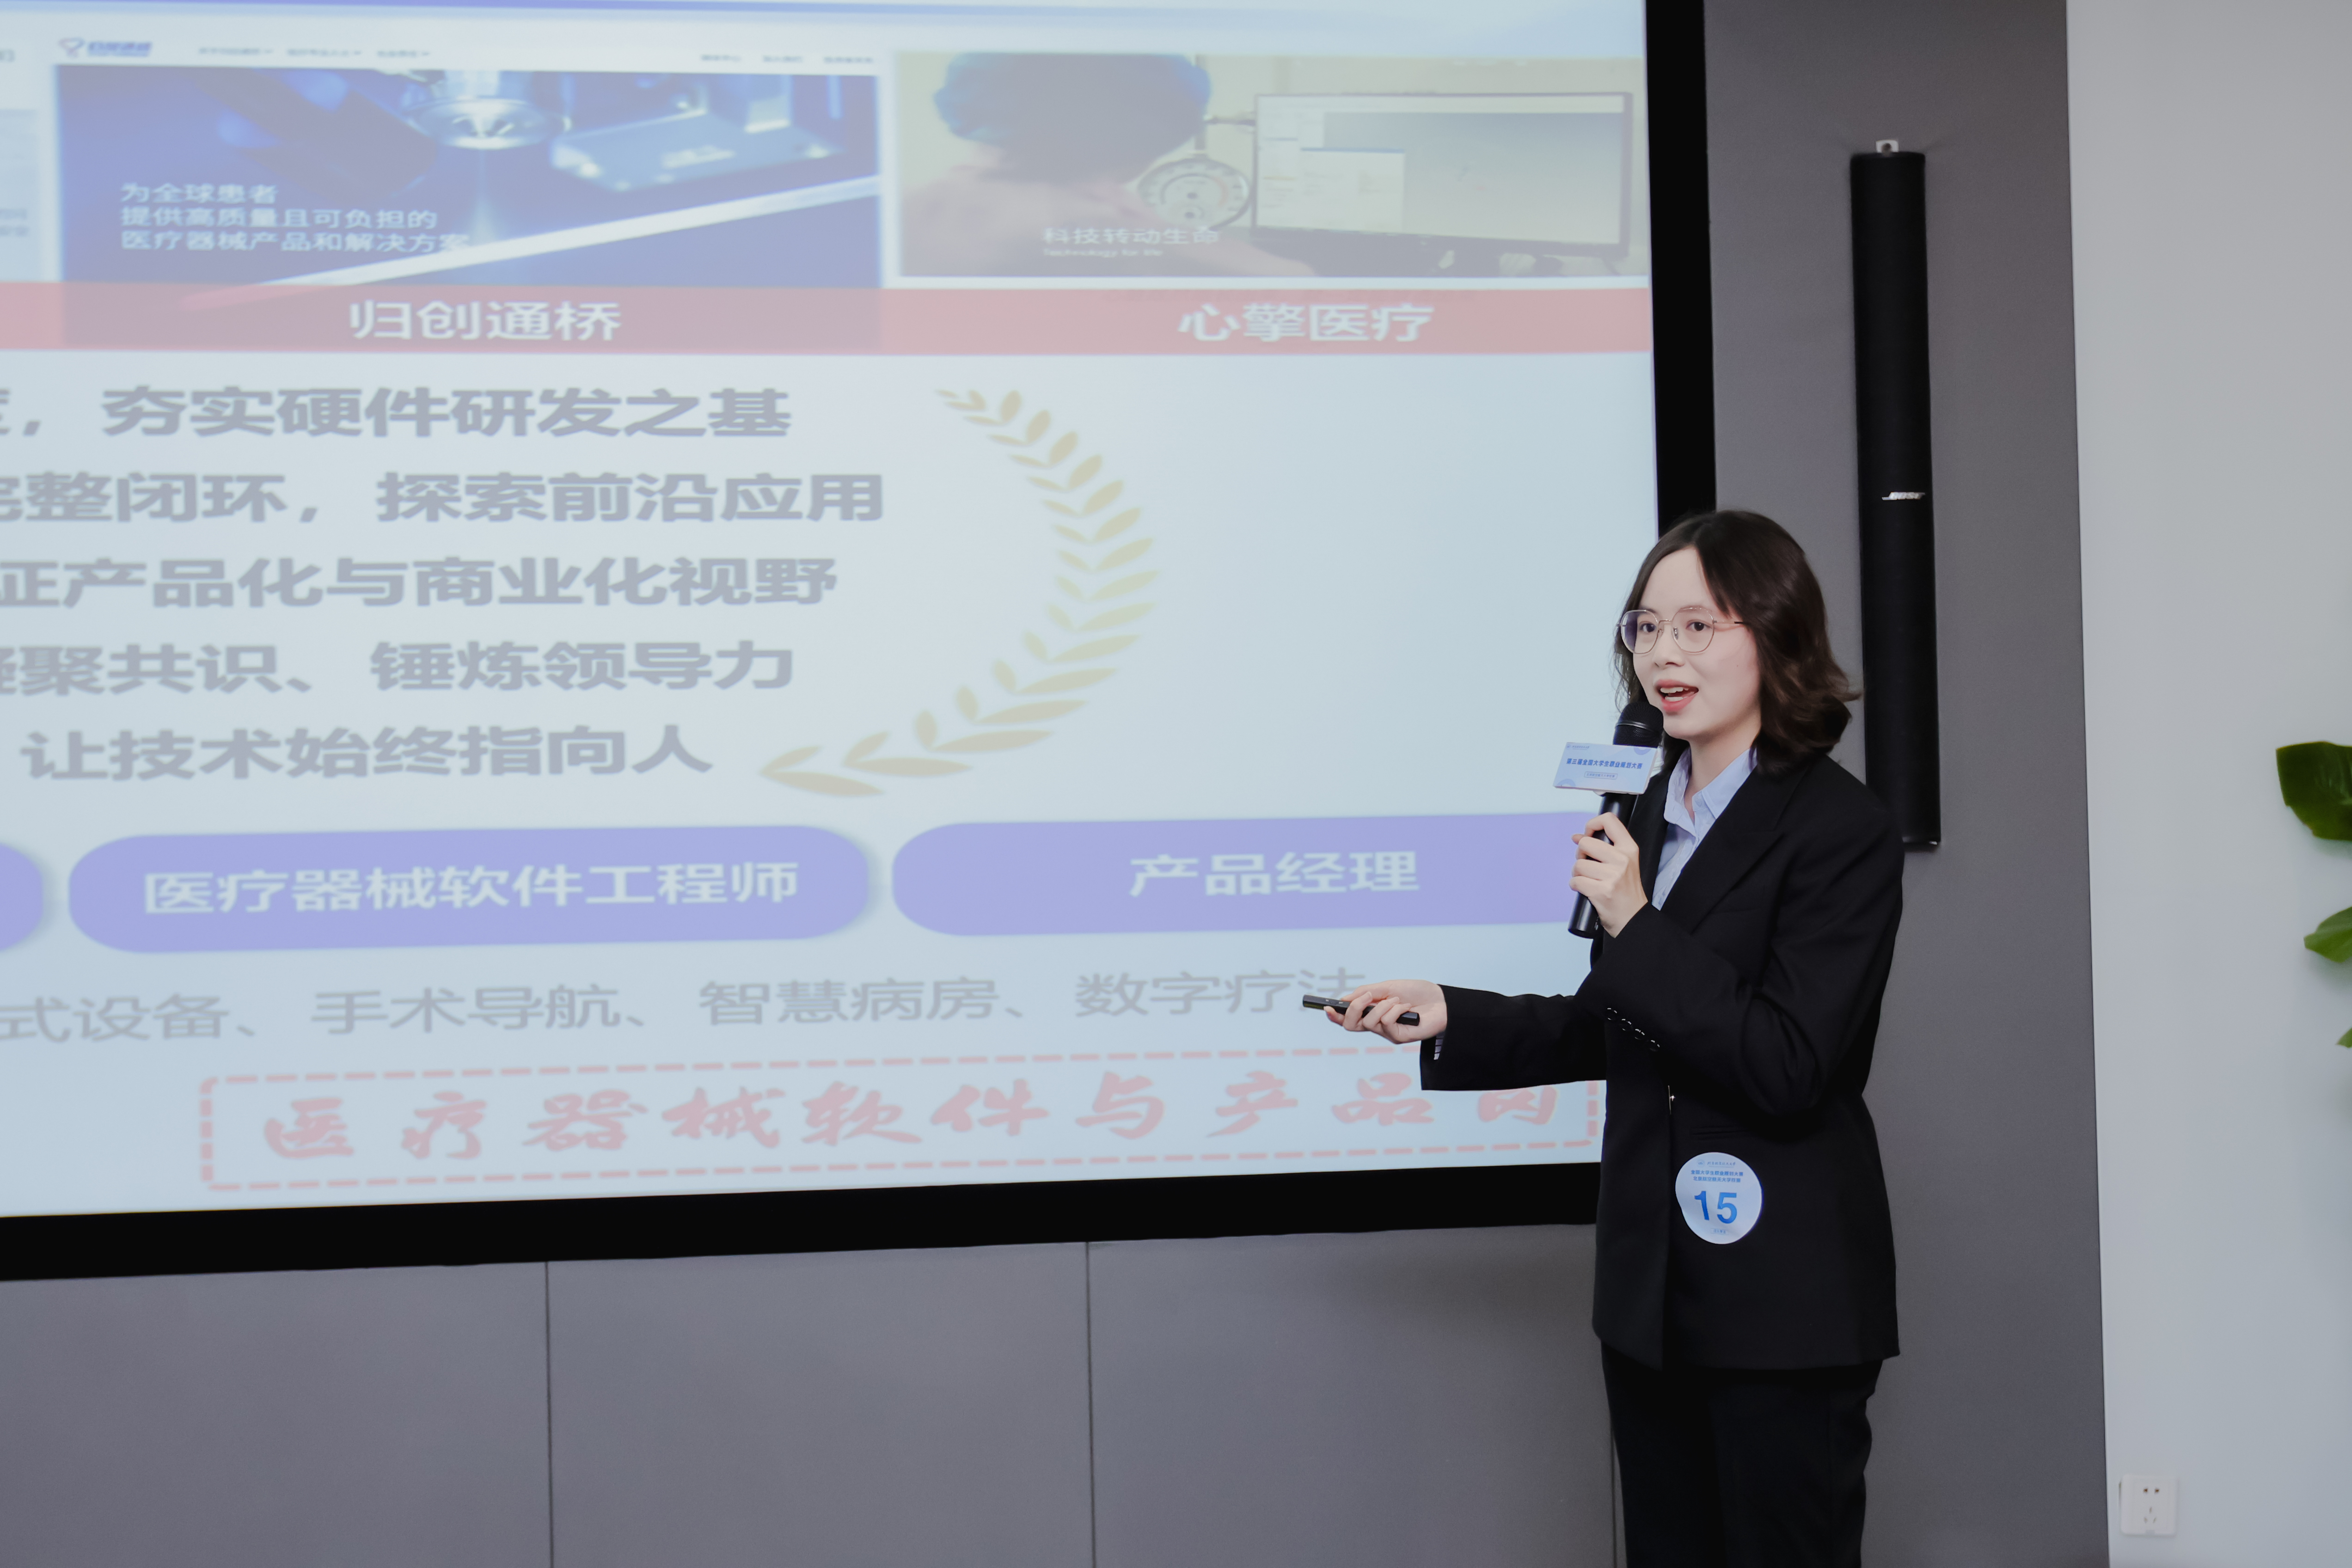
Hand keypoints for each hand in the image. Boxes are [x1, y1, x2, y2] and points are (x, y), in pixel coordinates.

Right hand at [1326, 979, 1445, 1043]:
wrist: (1441, 1000)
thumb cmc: (1416, 993)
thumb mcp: (1388, 987)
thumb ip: (1366, 992)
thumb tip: (1344, 998)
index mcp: (1372, 1012)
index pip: (1348, 1018)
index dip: (1334, 1015)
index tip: (1325, 1007)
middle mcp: (1377, 1025)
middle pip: (1350, 1025)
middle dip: (1353, 1009)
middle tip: (1367, 997)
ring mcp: (1387, 1033)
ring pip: (1368, 1023)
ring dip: (1381, 1006)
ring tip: (1396, 1000)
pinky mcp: (1398, 1037)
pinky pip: (1385, 1024)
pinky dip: (1393, 1010)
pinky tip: (1405, 1008)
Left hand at [1572, 812, 1648, 936]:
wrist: (1633, 918)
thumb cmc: (1626, 891)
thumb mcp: (1624, 863)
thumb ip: (1604, 847)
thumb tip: (1576, 836)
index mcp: (1629, 848)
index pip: (1609, 820)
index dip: (1592, 824)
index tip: (1588, 835)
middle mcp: (1622, 859)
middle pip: (1585, 843)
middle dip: (1580, 855)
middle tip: (1587, 865)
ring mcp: (1613, 876)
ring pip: (1578, 864)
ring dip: (1577, 874)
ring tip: (1589, 880)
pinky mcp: (1601, 891)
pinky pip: (1575, 881)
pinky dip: (1575, 886)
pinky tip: (1586, 890)